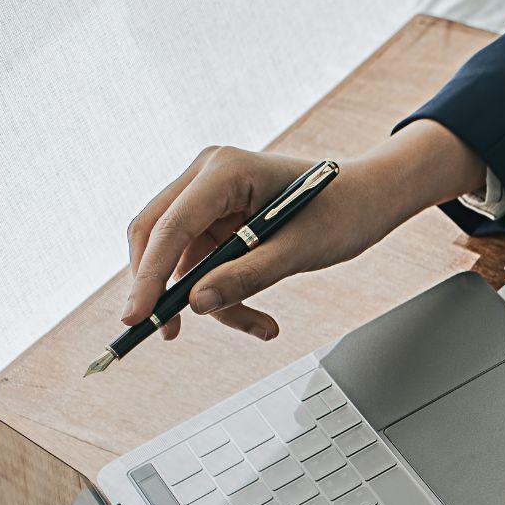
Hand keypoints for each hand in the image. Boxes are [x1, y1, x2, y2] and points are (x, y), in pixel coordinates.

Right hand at [121, 121, 485, 341]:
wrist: (369, 198)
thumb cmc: (344, 211)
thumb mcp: (300, 250)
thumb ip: (248, 276)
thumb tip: (196, 304)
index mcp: (224, 169)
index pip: (171, 226)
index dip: (148, 274)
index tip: (136, 316)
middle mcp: (207, 176)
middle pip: (157, 237)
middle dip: (162, 289)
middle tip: (168, 334)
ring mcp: (209, 198)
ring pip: (183, 260)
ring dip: (210, 300)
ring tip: (261, 327)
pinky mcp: (218, 220)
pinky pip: (204, 265)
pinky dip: (225, 294)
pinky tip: (259, 319)